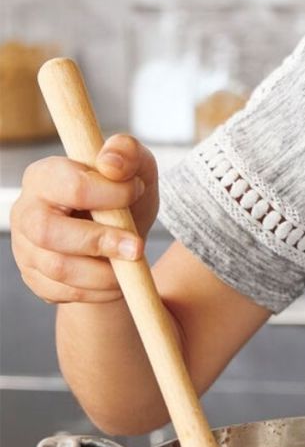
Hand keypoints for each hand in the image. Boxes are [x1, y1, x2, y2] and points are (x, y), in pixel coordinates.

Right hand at [11, 134, 159, 303]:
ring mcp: (25, 247)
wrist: (122, 238)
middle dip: (100, 242)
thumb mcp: (136, 169)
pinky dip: (98, 291)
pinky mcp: (35, 278)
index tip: (137, 192)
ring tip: (131, 262)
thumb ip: (128, 153)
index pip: (72, 187)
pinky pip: (63, 294)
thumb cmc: (124, 197)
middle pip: (49, 232)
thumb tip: (111, 162)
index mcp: (45, 175)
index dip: (112, 194)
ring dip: (105, 272)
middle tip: (137, 247)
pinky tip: (116, 278)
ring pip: (59, 269)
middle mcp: (27, 211)